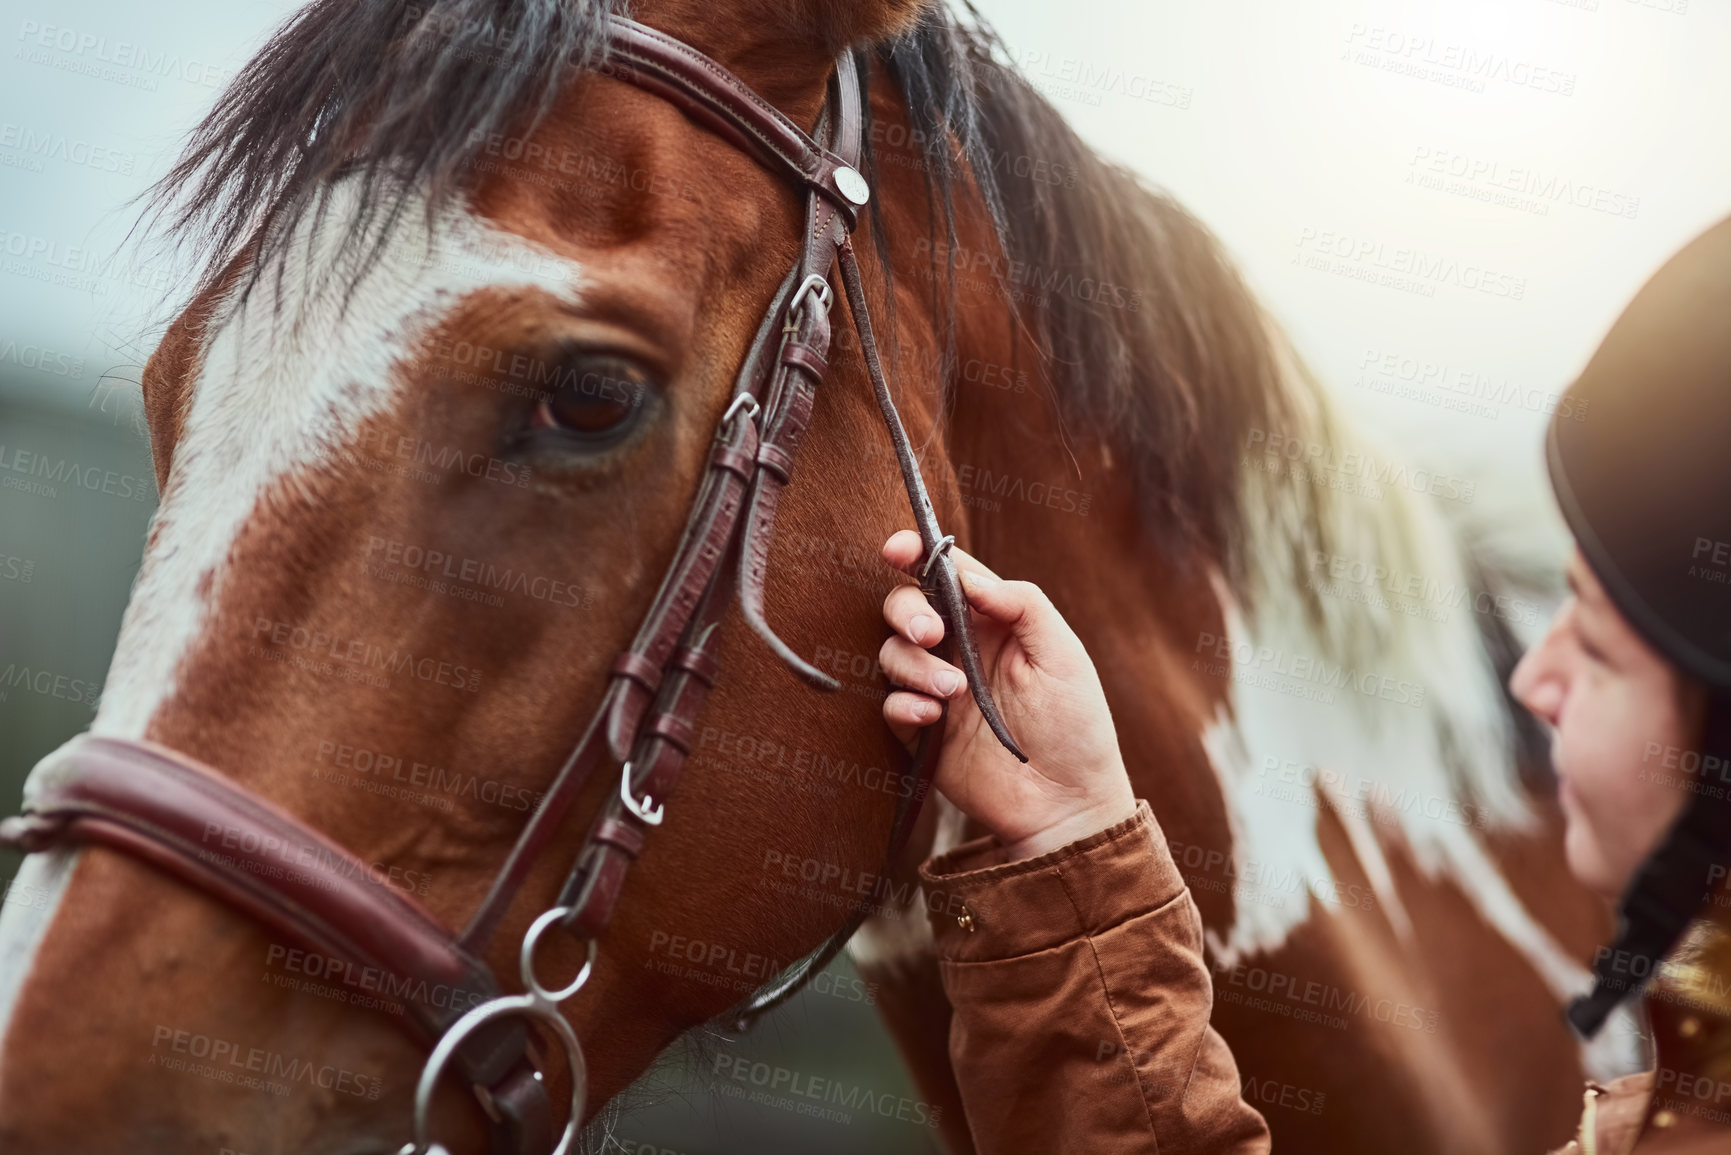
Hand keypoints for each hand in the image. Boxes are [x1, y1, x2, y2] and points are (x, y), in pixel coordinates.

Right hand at [878, 530, 1136, 862]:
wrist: (1066, 804)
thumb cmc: (1076, 726)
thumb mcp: (1063, 654)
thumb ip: (1021, 604)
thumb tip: (968, 577)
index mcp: (995, 623)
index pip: (947, 575)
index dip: (916, 554)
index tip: (897, 550)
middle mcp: (961, 650)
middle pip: (907, 608)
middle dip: (907, 612)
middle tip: (930, 634)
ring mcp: (938, 690)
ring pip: (892, 654)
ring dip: (914, 665)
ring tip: (953, 692)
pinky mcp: (923, 732)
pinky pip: (890, 705)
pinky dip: (903, 705)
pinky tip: (933, 719)